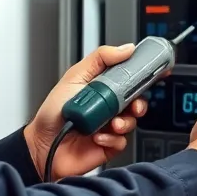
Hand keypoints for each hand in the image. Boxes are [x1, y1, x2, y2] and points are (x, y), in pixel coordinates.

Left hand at [24, 44, 148, 180]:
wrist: (41, 146)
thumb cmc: (52, 113)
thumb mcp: (74, 77)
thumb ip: (99, 59)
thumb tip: (125, 49)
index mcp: (102, 86)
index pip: (128, 76)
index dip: (143, 74)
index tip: (156, 71)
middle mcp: (108, 105)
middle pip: (137, 99)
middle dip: (139, 101)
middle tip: (132, 104)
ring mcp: (109, 125)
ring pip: (133, 121)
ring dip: (124, 122)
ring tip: (109, 123)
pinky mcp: (109, 144)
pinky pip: (123, 140)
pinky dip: (111, 138)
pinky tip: (98, 136)